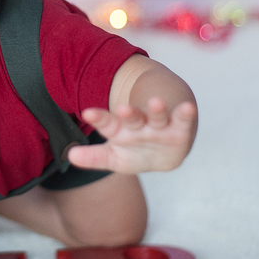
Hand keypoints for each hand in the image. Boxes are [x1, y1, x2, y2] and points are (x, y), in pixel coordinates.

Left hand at [70, 98, 196, 173]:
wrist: (163, 153)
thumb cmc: (134, 152)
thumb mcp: (114, 157)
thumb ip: (94, 157)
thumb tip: (70, 156)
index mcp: (121, 130)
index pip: (108, 123)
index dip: (99, 118)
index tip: (87, 113)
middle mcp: (139, 124)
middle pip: (133, 117)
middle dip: (129, 113)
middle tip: (122, 108)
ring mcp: (159, 126)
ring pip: (157, 115)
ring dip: (157, 109)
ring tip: (157, 101)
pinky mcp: (179, 130)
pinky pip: (182, 119)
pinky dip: (185, 113)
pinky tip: (188, 107)